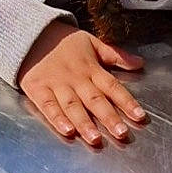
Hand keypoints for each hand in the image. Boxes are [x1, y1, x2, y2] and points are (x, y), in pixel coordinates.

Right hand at [17, 20, 145, 146]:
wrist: (31, 33)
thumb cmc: (64, 41)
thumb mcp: (92, 42)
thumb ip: (116, 55)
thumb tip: (140, 63)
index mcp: (91, 68)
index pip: (113, 87)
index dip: (127, 102)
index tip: (140, 117)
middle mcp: (76, 79)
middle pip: (95, 100)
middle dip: (109, 118)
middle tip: (121, 134)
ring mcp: (56, 85)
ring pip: (73, 106)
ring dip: (85, 123)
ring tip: (95, 139)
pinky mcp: (38, 90)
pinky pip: (48, 106)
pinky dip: (57, 119)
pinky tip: (67, 131)